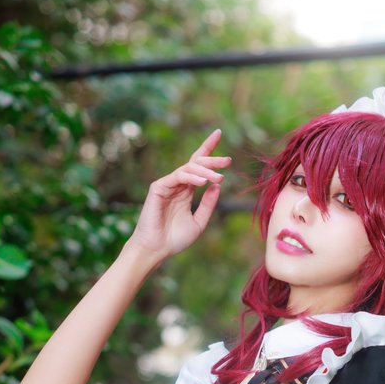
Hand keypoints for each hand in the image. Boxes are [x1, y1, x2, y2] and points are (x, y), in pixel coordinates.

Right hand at [127, 128, 230, 260]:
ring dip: (206, 171)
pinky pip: (178, 176)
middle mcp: (177, 185)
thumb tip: (218, 185)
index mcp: (186, 191)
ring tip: (220, 177)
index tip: (219, 134)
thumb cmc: (175, 239)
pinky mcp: (159, 187)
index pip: (198, 166)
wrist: (156, 249)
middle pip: (195, 163)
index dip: (208, 150)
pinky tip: (204, 182)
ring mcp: (167, 184)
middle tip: (228, 160)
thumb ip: (208, 204)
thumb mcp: (199, 222)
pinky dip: (192, 178)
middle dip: (212, 159)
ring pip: (189, 168)